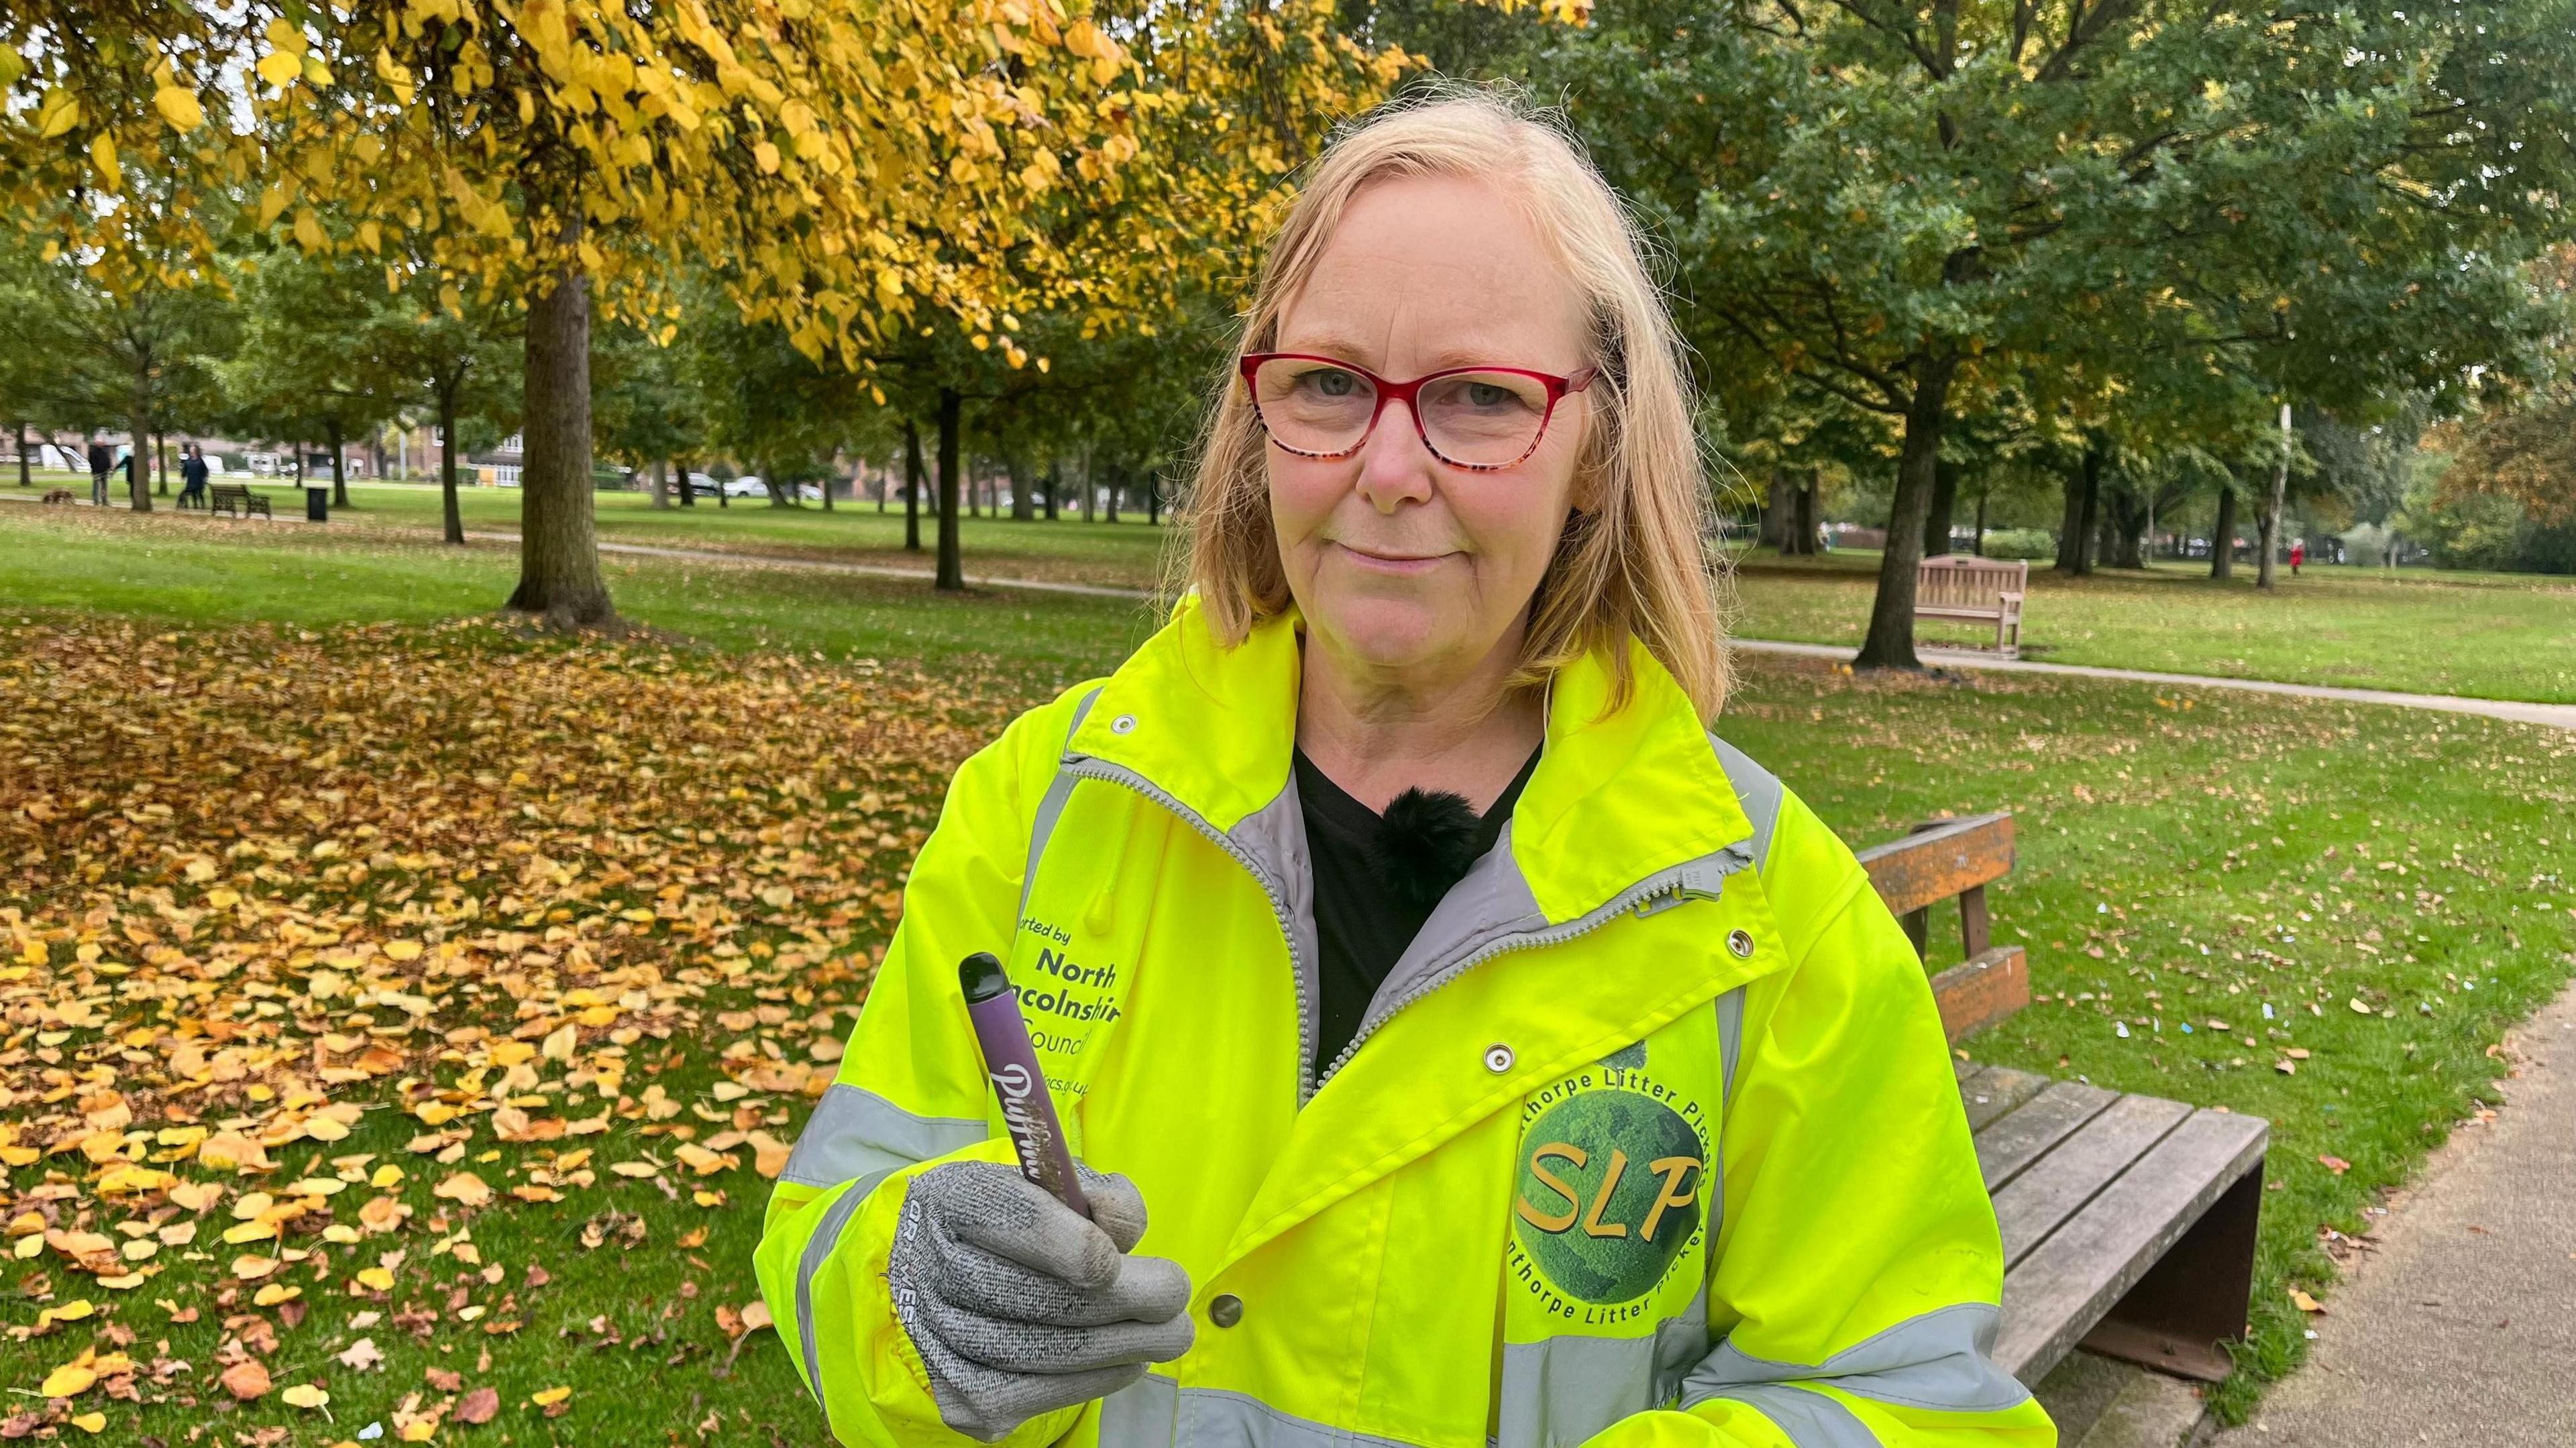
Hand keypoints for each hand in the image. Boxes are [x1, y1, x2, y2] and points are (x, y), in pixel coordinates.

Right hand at [887, 1159, 1193, 1441]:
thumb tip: (1124, 1231)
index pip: (1011, 1220)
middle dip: (1121, 1301)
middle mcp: (930, 1270)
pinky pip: (1039, 1395)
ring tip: (1171, 1334)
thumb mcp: (1054, 1185)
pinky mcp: (962, 1396)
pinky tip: (1130, 1361)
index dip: (1068, 1245)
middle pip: (1034, 1297)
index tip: (1118, 1260)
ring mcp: (940, 1339)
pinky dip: (1095, 1380)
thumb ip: (1095, 1193)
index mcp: (951, 1199)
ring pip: (1044, 1353)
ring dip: (1121, 1347)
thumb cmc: (1022, 1222)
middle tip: (1177, 1297)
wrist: (955, 1280)